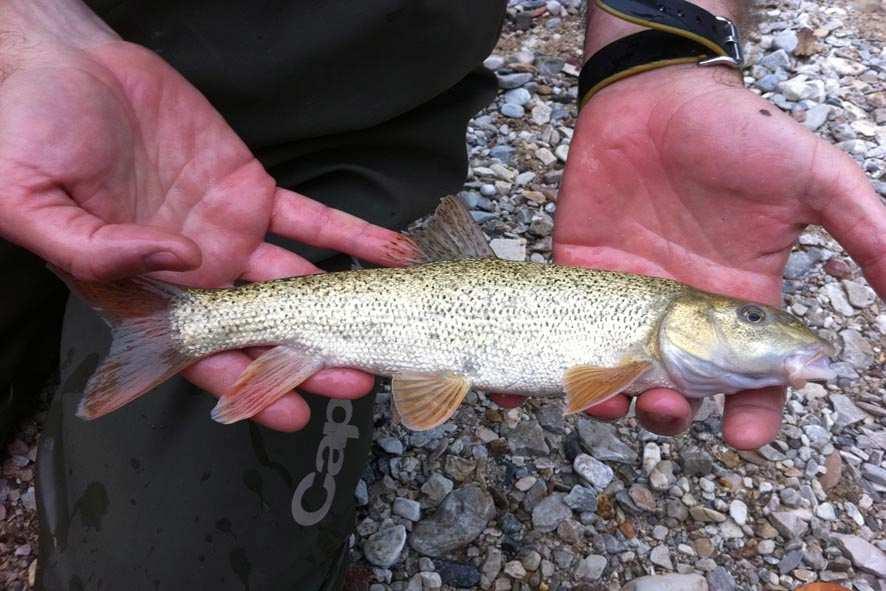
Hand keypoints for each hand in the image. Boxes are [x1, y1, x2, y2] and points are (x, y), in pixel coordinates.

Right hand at [0, 3, 413, 431]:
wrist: (66, 69)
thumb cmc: (30, 135)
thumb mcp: (32, 202)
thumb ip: (100, 249)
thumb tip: (182, 262)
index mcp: (142, 294)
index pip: (202, 356)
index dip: (249, 388)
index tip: (295, 414)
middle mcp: (195, 275)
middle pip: (264, 329)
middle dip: (310, 356)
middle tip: (356, 377)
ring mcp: (230, 234)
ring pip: (297, 282)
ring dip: (341, 304)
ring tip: (384, 323)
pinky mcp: (252, 192)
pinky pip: (313, 220)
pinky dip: (355, 236)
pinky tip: (392, 254)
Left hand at [554, 65, 884, 448]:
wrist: (656, 93)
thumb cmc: (737, 132)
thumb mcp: (814, 178)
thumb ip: (865, 233)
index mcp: (741, 302)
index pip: (753, 379)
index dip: (754, 413)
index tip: (746, 436)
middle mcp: (686, 314)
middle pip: (681, 391)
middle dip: (674, 414)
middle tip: (670, 404)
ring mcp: (629, 299)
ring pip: (620, 375)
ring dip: (617, 401)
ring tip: (616, 399)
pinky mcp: (582, 276)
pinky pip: (565, 332)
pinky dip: (554, 369)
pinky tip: (554, 384)